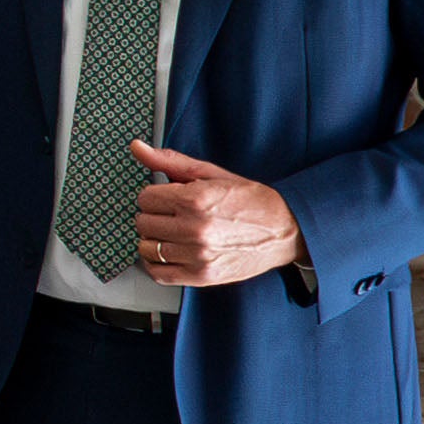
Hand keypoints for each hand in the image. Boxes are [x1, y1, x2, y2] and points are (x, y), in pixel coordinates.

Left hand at [130, 143, 302, 288]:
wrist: (285, 230)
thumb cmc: (250, 201)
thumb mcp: (211, 174)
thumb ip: (170, 162)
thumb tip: (138, 148)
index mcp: (195, 199)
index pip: (144, 198)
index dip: (154, 196)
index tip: (166, 199)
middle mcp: (194, 228)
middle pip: (143, 222)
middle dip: (154, 216)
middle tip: (172, 216)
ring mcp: (198, 254)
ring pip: (147, 248)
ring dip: (155, 240)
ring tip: (173, 234)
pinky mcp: (202, 275)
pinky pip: (158, 273)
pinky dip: (158, 264)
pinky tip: (171, 253)